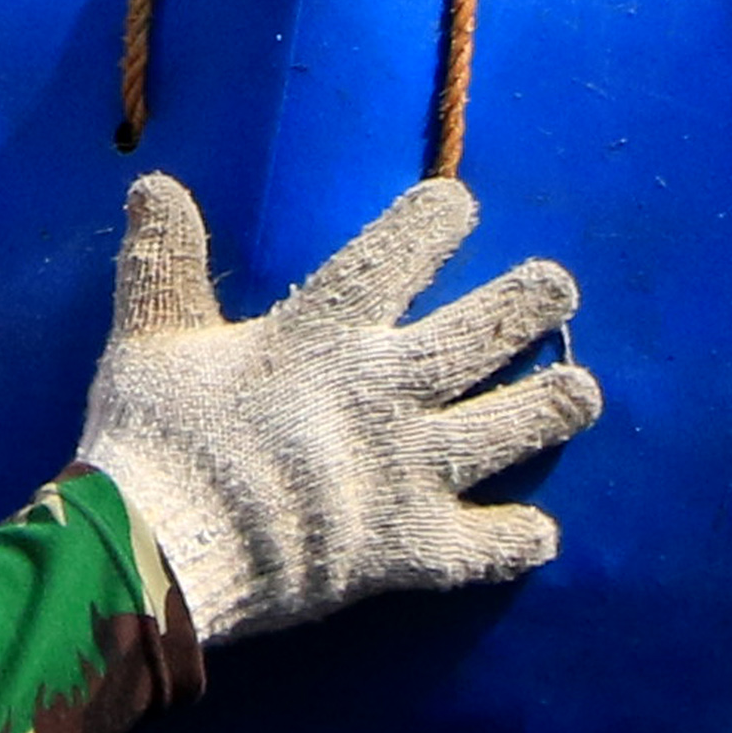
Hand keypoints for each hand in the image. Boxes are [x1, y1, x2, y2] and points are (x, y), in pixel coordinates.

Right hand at [75, 175, 599, 643]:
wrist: (160, 549)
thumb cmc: (153, 438)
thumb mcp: (149, 335)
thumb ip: (165, 261)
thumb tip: (154, 184)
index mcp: (324, 332)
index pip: (394, 256)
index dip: (433, 223)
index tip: (460, 203)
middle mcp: (384, 391)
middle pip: (480, 335)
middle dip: (528, 303)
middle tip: (560, 286)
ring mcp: (407, 470)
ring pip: (506, 429)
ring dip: (551, 407)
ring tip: (582, 392)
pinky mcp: (410, 548)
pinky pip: (485, 545)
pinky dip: (517, 540)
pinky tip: (542, 532)